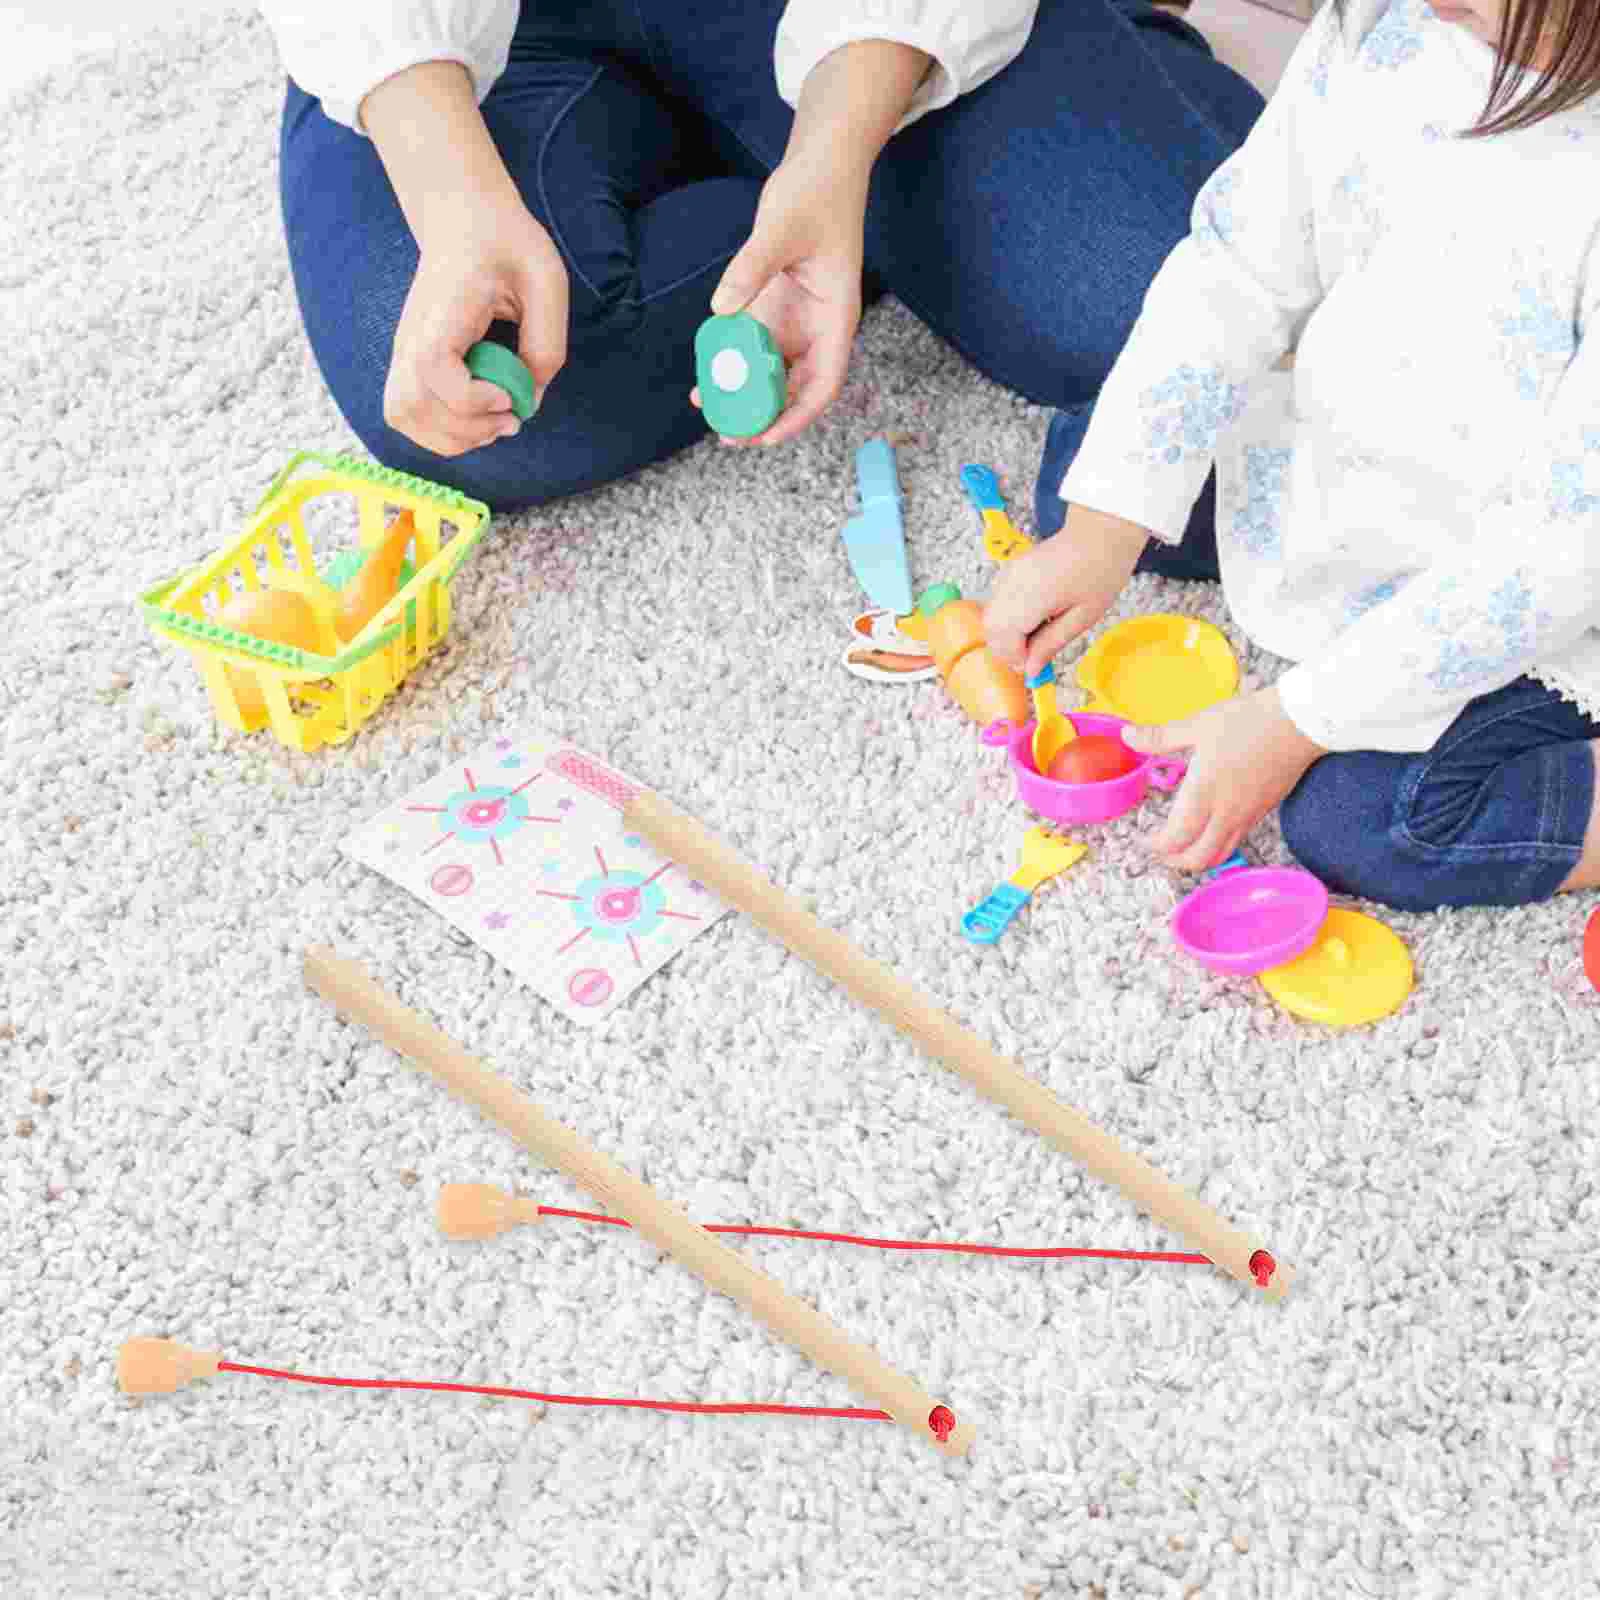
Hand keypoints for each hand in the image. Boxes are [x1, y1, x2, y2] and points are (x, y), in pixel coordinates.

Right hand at [385, 197, 568, 457]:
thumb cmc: (507, 244)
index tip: (509, 395)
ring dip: (453, 437)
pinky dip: (441, 431)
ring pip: (403, 416)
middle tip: (510, 418)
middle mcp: (412, 332)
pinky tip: (475, 419)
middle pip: (411, 405)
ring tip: (492, 422)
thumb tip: (529, 400)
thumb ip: (546, 343)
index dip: (472, 399)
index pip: (433, 369)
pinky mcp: (408, 361)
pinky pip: (407, 413)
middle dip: (468, 429)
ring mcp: (404, 349)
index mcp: (444, 308)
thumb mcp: (546, 281)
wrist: (463, 218)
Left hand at [695, 155, 866, 446]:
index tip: (767, 436)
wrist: (820, 165)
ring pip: (773, 372)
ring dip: (745, 394)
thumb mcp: (782, 227)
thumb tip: (721, 309)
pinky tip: (705, 373)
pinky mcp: (776, 306)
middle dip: (766, 416)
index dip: (798, 415)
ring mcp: (797, 318)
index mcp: (836, 317)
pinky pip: (753, 345)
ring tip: (709, 408)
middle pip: (797, 388)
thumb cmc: (815, 192)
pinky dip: (733, 363)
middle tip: (729, 434)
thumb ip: (751, 268)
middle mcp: (819, 326)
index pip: (825, 382)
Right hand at [983, 506, 1149, 678]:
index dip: (1016, 658)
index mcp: (1032, 595)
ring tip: (1038, 635)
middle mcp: (1012, 583)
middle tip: (1035, 656)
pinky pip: (998, 603)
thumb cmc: (1101, 570)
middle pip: (991, 628)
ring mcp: (1008, 574)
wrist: (1100, 533)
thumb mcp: (1083, 617)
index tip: (1035, 667)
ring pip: (990, 617)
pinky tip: (1034, 618)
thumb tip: (1031, 670)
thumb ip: (1051, 644)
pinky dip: (1009, 618)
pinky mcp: (1010, 571)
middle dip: (1008, 648)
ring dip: (1007, 634)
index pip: (1004, 638)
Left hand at [1120, 686, 1325, 871]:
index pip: (1176, 838)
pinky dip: (1217, 846)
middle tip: (1159, 849)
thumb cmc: (1248, 720)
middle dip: (1174, 860)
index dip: (1156, 846)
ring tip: (1181, 845)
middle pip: (1197, 858)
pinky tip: (1209, 829)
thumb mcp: (1198, 725)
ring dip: (1197, 858)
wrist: (1300, 722)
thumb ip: (1161, 737)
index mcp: (1205, 792)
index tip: (1144, 839)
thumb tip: (1127, 736)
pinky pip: (1236, 841)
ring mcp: (1247, 815)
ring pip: (1219, 855)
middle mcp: (1226, 812)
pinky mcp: (1263, 811)